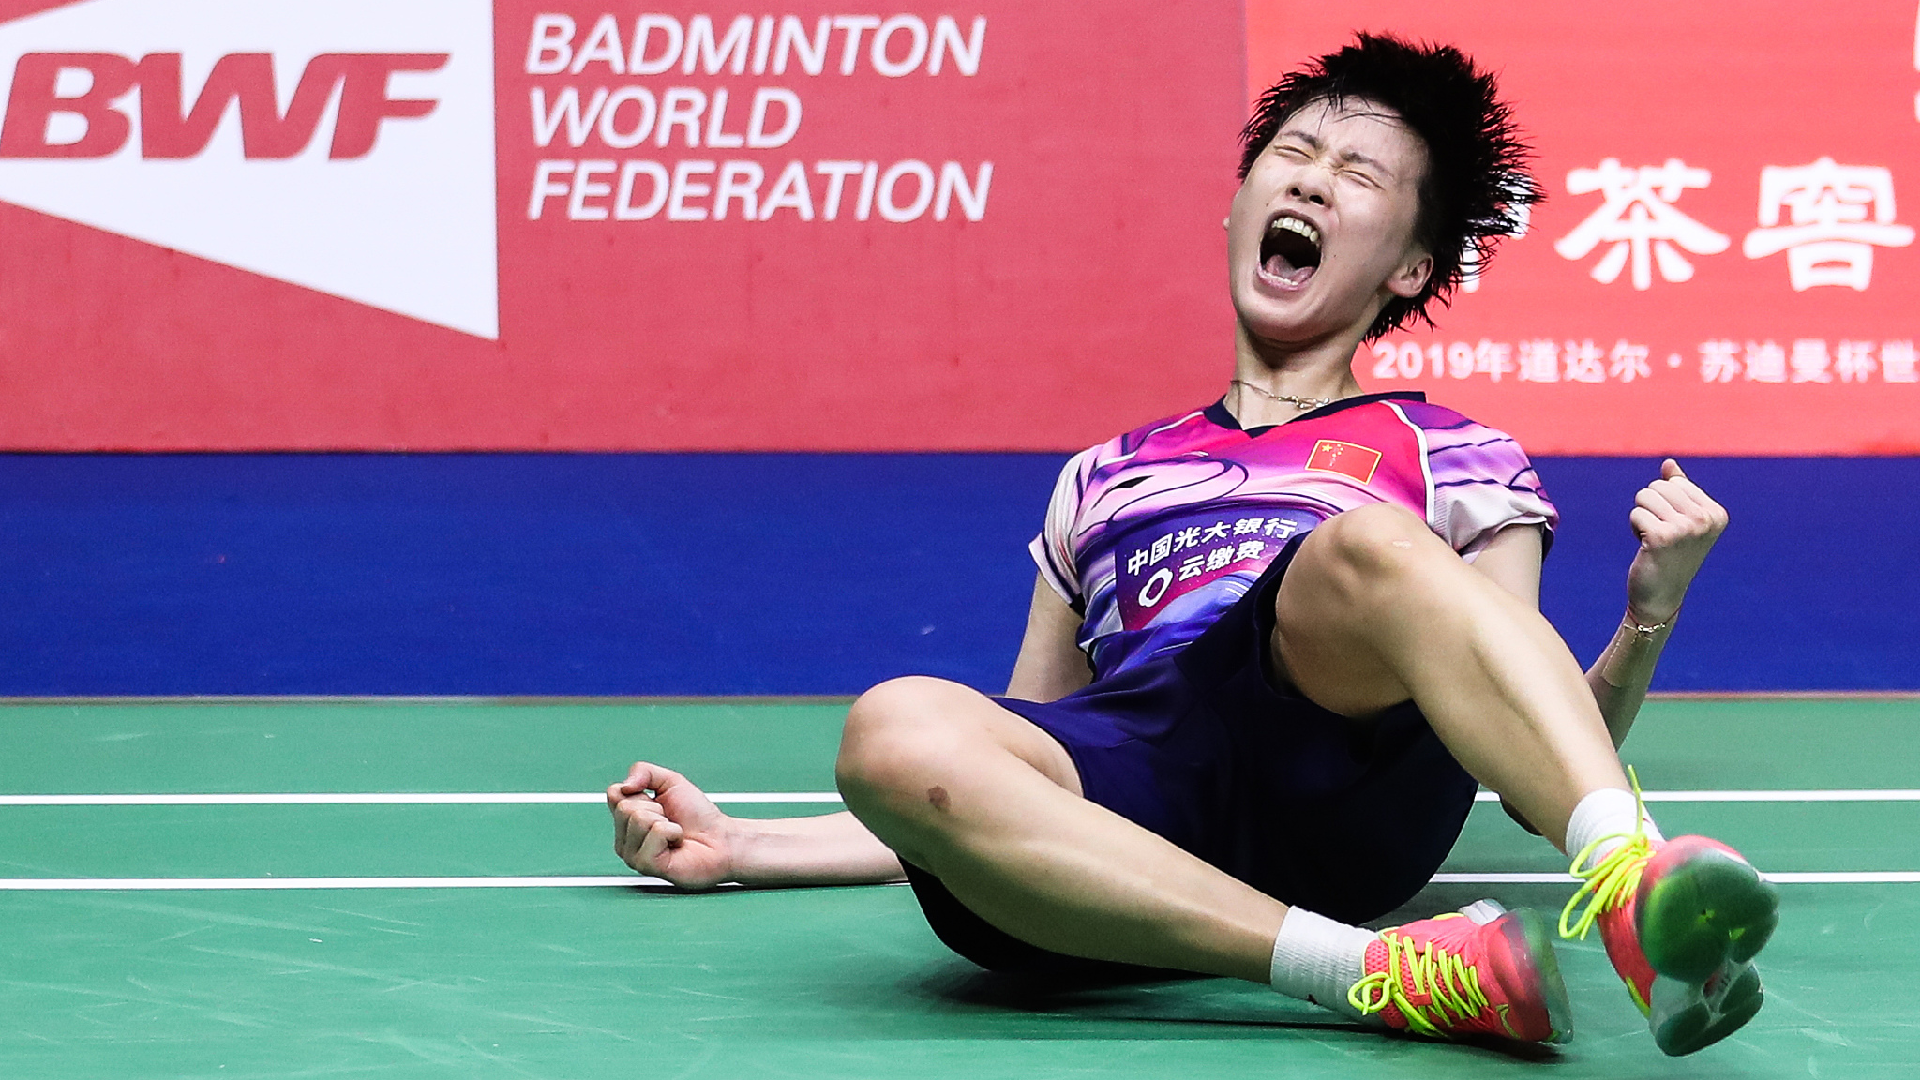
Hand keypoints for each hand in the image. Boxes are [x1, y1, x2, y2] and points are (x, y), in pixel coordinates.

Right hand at [607, 762, 735, 888]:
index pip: (614, 793)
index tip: (660, 802)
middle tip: (670, 820)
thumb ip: (644, 771)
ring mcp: (633, 855)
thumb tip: (623, 785)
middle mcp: (624, 838)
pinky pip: (655, 834)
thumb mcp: (671, 781)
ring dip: (666, 821)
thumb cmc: (697, 815)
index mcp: (626, 819)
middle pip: (625, 807)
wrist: (720, 839)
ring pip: (639, 820)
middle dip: (655, 807)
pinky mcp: (647, 865)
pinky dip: (673, 832)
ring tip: (675, 832)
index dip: (641, 791)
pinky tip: (677, 843)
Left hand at [1624, 459, 1727, 624]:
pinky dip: (1635, 527)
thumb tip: (1669, 463)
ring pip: (1645, 496)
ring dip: (1642, 516)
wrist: (1661, 594)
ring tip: (1653, 539)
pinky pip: (1636, 513)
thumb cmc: (1670, 554)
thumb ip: (1678, 490)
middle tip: (1661, 534)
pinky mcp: (1661, 537)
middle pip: (1659, 486)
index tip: (1674, 527)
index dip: (1665, 502)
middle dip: (1651, 507)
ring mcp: (1685, 529)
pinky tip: (1645, 546)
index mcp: (1716, 514)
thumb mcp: (1681, 520)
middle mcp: (1705, 520)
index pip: (1675, 482)